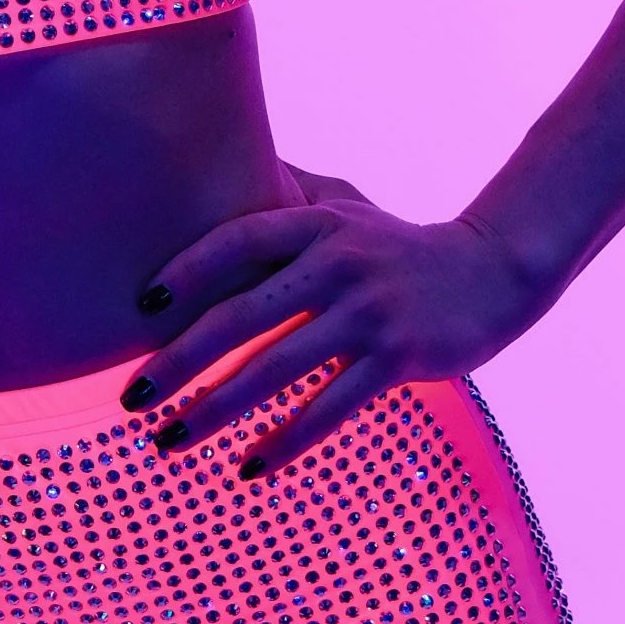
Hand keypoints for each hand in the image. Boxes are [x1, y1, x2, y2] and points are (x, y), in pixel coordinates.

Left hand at [132, 181, 553, 477]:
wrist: (492, 273)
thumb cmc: (398, 243)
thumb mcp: (347, 204)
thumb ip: (290, 189)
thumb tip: (225, 157)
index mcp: (319, 225)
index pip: (239, 239)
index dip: (189, 269)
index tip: (143, 306)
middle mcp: (339, 265)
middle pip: (244, 316)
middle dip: (181, 361)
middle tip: (133, 397)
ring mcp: (370, 313)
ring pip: (278, 370)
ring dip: (217, 410)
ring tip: (170, 439)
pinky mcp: (399, 358)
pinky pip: (330, 407)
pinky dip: (286, 440)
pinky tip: (249, 466)